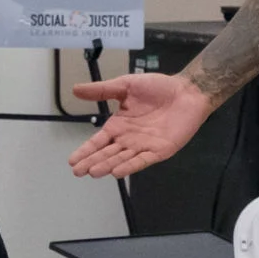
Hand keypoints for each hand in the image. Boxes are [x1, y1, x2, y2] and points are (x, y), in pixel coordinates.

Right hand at [68, 72, 211, 178]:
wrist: (186, 91)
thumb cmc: (158, 87)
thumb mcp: (125, 85)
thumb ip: (102, 90)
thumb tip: (75, 89)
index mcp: (119, 125)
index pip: (98, 141)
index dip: (86, 151)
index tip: (72, 160)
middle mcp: (129, 139)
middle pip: (107, 153)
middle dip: (92, 162)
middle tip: (78, 172)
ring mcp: (144, 146)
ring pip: (122, 159)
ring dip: (108, 165)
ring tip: (93, 172)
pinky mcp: (160, 151)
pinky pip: (143, 161)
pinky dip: (130, 166)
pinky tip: (117, 172)